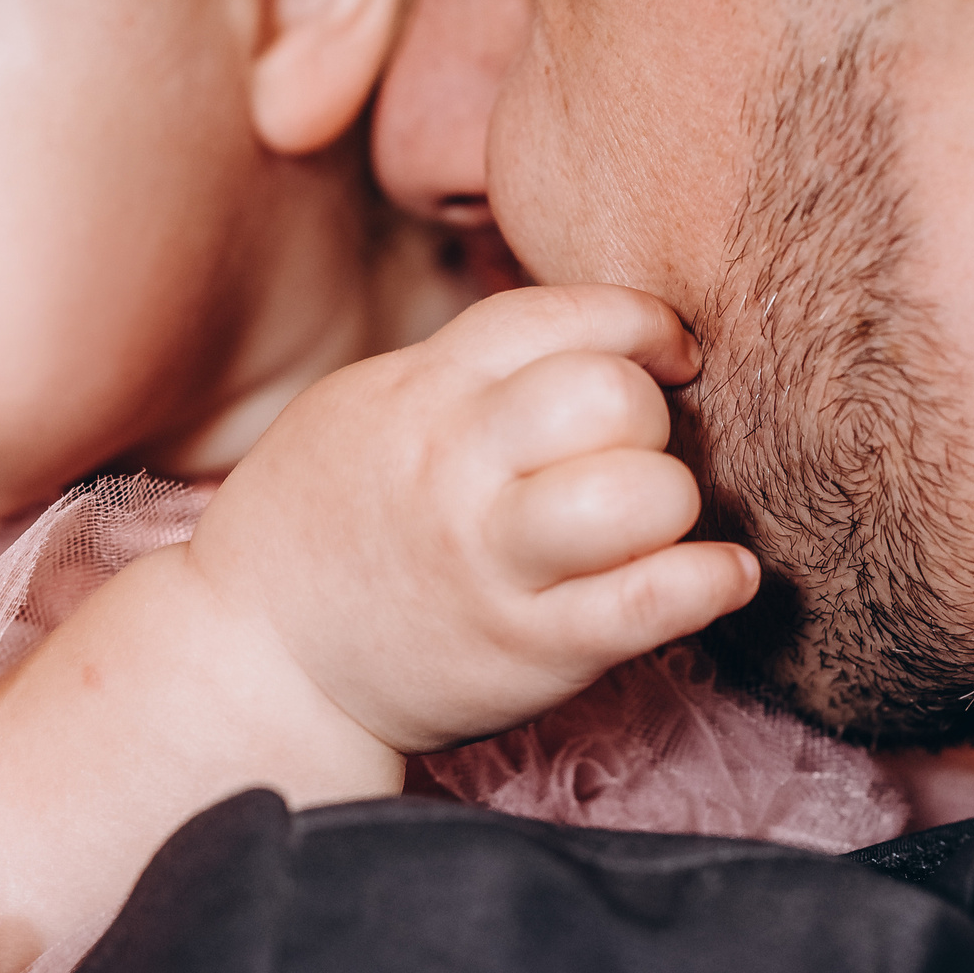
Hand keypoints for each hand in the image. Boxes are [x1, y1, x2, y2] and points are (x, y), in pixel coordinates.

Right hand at [184, 284, 759, 753]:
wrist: (252, 655)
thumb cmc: (329, 522)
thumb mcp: (369, 406)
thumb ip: (466, 368)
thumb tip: (593, 333)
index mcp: (424, 393)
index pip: (562, 316)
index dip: (640, 323)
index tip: (665, 355)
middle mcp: (458, 468)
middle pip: (613, 396)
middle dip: (652, 417)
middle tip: (634, 455)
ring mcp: (495, 563)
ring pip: (642, 494)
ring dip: (675, 502)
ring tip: (652, 523)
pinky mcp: (529, 651)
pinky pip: (651, 602)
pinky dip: (712, 582)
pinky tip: (721, 575)